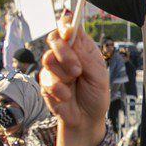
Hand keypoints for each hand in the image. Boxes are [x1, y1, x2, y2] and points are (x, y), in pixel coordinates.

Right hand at [40, 12, 109, 145]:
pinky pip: (46, 80)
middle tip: (77, 69)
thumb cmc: (96, 96)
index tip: (68, 30)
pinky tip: (67, 96)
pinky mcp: (45, 83)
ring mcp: (54, 69)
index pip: (70, 28)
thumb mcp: (99, 76)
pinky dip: (59, 90)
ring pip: (48, 59)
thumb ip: (86, 57)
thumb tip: (73, 36)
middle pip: (54, 38)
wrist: (86, 120)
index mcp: (82, 49)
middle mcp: (66, 55)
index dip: (66, 25)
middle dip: (64, 53)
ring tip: (74, 84)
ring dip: (63, 74)